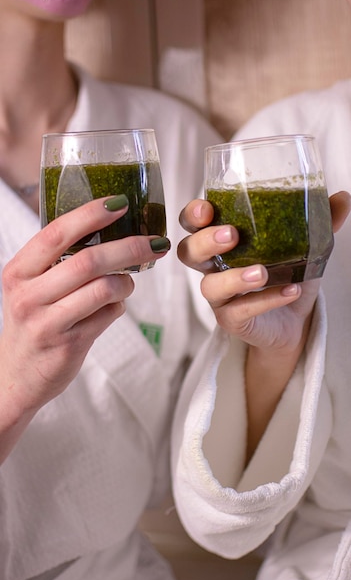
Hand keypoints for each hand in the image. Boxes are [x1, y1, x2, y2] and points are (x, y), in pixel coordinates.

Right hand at [0, 197, 169, 420]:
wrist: (15, 376)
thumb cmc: (33, 320)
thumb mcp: (31, 286)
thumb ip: (58, 260)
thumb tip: (110, 228)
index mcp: (19, 271)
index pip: (57, 233)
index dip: (92, 214)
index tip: (121, 203)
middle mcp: (28, 295)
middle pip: (89, 261)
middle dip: (130, 247)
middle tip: (155, 243)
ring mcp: (48, 322)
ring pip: (104, 288)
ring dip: (127, 282)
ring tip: (128, 282)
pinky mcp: (69, 345)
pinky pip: (109, 315)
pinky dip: (119, 306)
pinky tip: (114, 306)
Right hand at [178, 191, 349, 351]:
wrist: (295, 321)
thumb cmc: (288, 275)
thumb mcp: (306, 245)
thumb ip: (320, 221)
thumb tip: (342, 197)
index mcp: (222, 242)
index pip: (193, 224)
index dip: (192, 215)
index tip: (207, 209)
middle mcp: (214, 267)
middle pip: (188, 252)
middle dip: (205, 241)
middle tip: (232, 235)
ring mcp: (220, 297)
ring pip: (210, 286)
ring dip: (235, 277)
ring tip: (263, 272)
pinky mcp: (231, 320)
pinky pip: (240, 311)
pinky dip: (266, 300)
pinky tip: (290, 290)